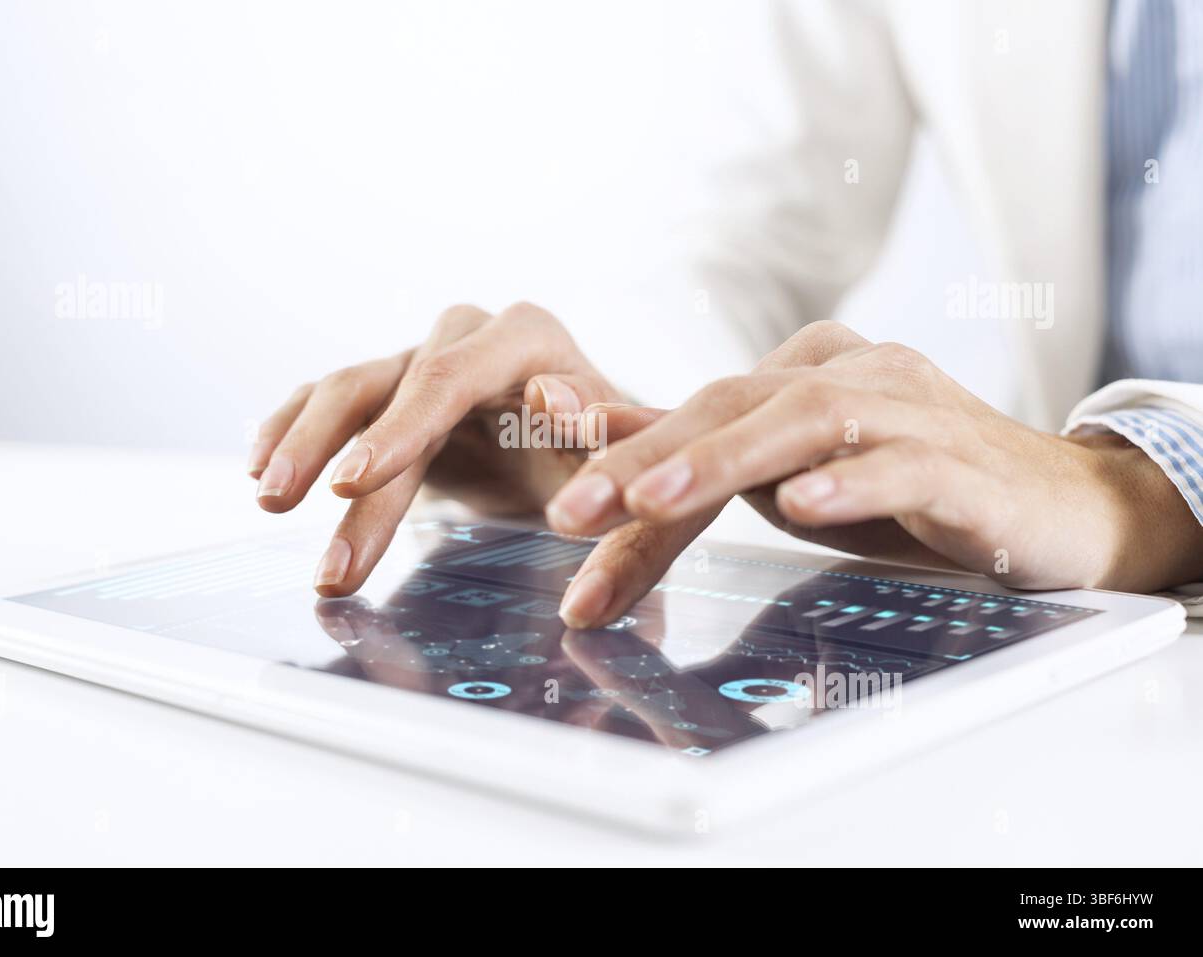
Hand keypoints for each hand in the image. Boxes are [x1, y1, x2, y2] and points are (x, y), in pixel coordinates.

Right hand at [248, 302, 626, 594]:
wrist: (586, 445)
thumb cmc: (607, 452)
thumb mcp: (619, 448)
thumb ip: (603, 427)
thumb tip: (554, 402)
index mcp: (525, 337)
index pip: (449, 377)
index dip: (398, 429)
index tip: (353, 483)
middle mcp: (465, 334)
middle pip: (384, 387)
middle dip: (335, 457)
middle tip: (289, 512)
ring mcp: (420, 358)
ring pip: (345, 393)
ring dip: (300, 447)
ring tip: (266, 500)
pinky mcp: (391, 390)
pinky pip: (326, 402)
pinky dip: (291, 430)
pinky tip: (259, 466)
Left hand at [546, 320, 1202, 626]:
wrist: (1060, 507)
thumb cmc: (914, 493)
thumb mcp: (798, 478)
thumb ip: (717, 465)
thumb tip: (612, 457)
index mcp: (802, 374)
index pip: (696, 417)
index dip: (622, 465)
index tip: (561, 523)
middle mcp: (850, 374)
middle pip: (732, 403)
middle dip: (643, 459)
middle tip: (570, 512)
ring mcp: (911, 410)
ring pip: (804, 419)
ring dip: (721, 460)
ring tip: (652, 500)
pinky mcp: (965, 463)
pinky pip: (903, 463)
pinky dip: (850, 483)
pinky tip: (802, 506)